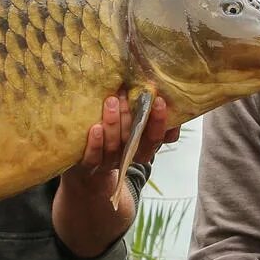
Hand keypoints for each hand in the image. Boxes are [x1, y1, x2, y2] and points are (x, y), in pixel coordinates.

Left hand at [60, 94, 177, 200]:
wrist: (88, 165)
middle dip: (132, 117)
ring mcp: (108, 162)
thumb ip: (154, 117)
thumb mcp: (137, 127)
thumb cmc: (117, 134)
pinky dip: (95, 144)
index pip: (156, 137)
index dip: (159, 122)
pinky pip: (93, 157)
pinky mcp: (89, 165)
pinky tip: (94, 128)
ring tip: (110, 101)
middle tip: (127, 94)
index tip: (158, 100)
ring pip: (114, 146)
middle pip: (134, 141)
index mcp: (143, 148)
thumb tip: (171, 104)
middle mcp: (128, 156)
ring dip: (113, 123)